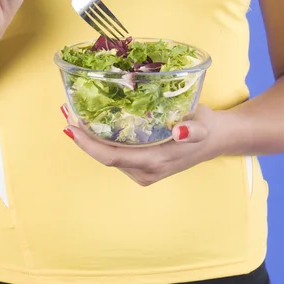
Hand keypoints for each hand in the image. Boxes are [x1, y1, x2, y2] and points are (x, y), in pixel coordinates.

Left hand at [61, 104, 225, 185]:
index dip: (88, 144)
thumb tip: (180, 132)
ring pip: (108, 156)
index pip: (112, 157)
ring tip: (75, 114)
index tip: (71, 127)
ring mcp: (142, 171)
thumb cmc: (206, 128)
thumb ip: (193, 130)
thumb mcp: (203, 124)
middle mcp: (144, 171)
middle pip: (104, 157)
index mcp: (155, 162)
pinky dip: (101, 140)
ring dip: (90, 138)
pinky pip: (115, 154)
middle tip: (67, 112)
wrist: (215, 140)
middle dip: (83, 138)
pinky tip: (92, 123)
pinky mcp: (141, 166)